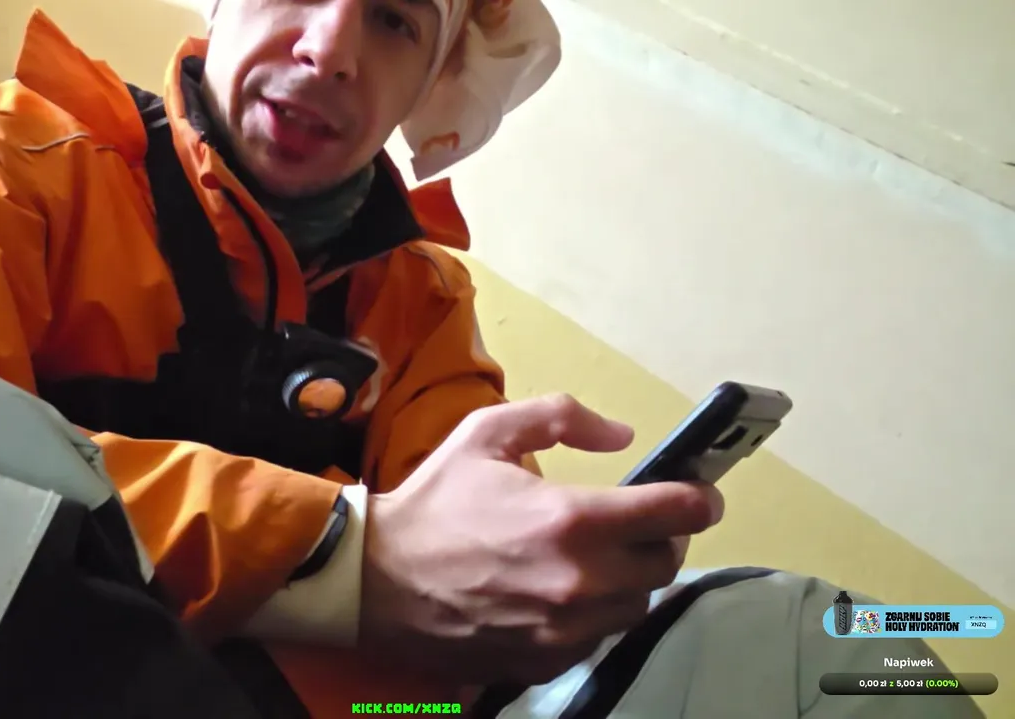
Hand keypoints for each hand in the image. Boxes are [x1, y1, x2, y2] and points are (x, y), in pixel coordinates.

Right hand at [357, 394, 722, 684]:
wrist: (376, 582)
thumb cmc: (433, 504)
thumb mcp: (485, 432)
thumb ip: (560, 417)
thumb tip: (621, 435)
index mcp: (571, 520)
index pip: (675, 512)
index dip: (700, 498)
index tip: (701, 493)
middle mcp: (582, 582)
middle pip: (665, 563)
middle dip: (662, 537)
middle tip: (639, 521)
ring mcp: (567, 630)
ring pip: (637, 604)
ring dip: (630, 577)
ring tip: (598, 557)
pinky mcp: (548, 662)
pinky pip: (600, 637)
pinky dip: (596, 613)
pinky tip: (564, 592)